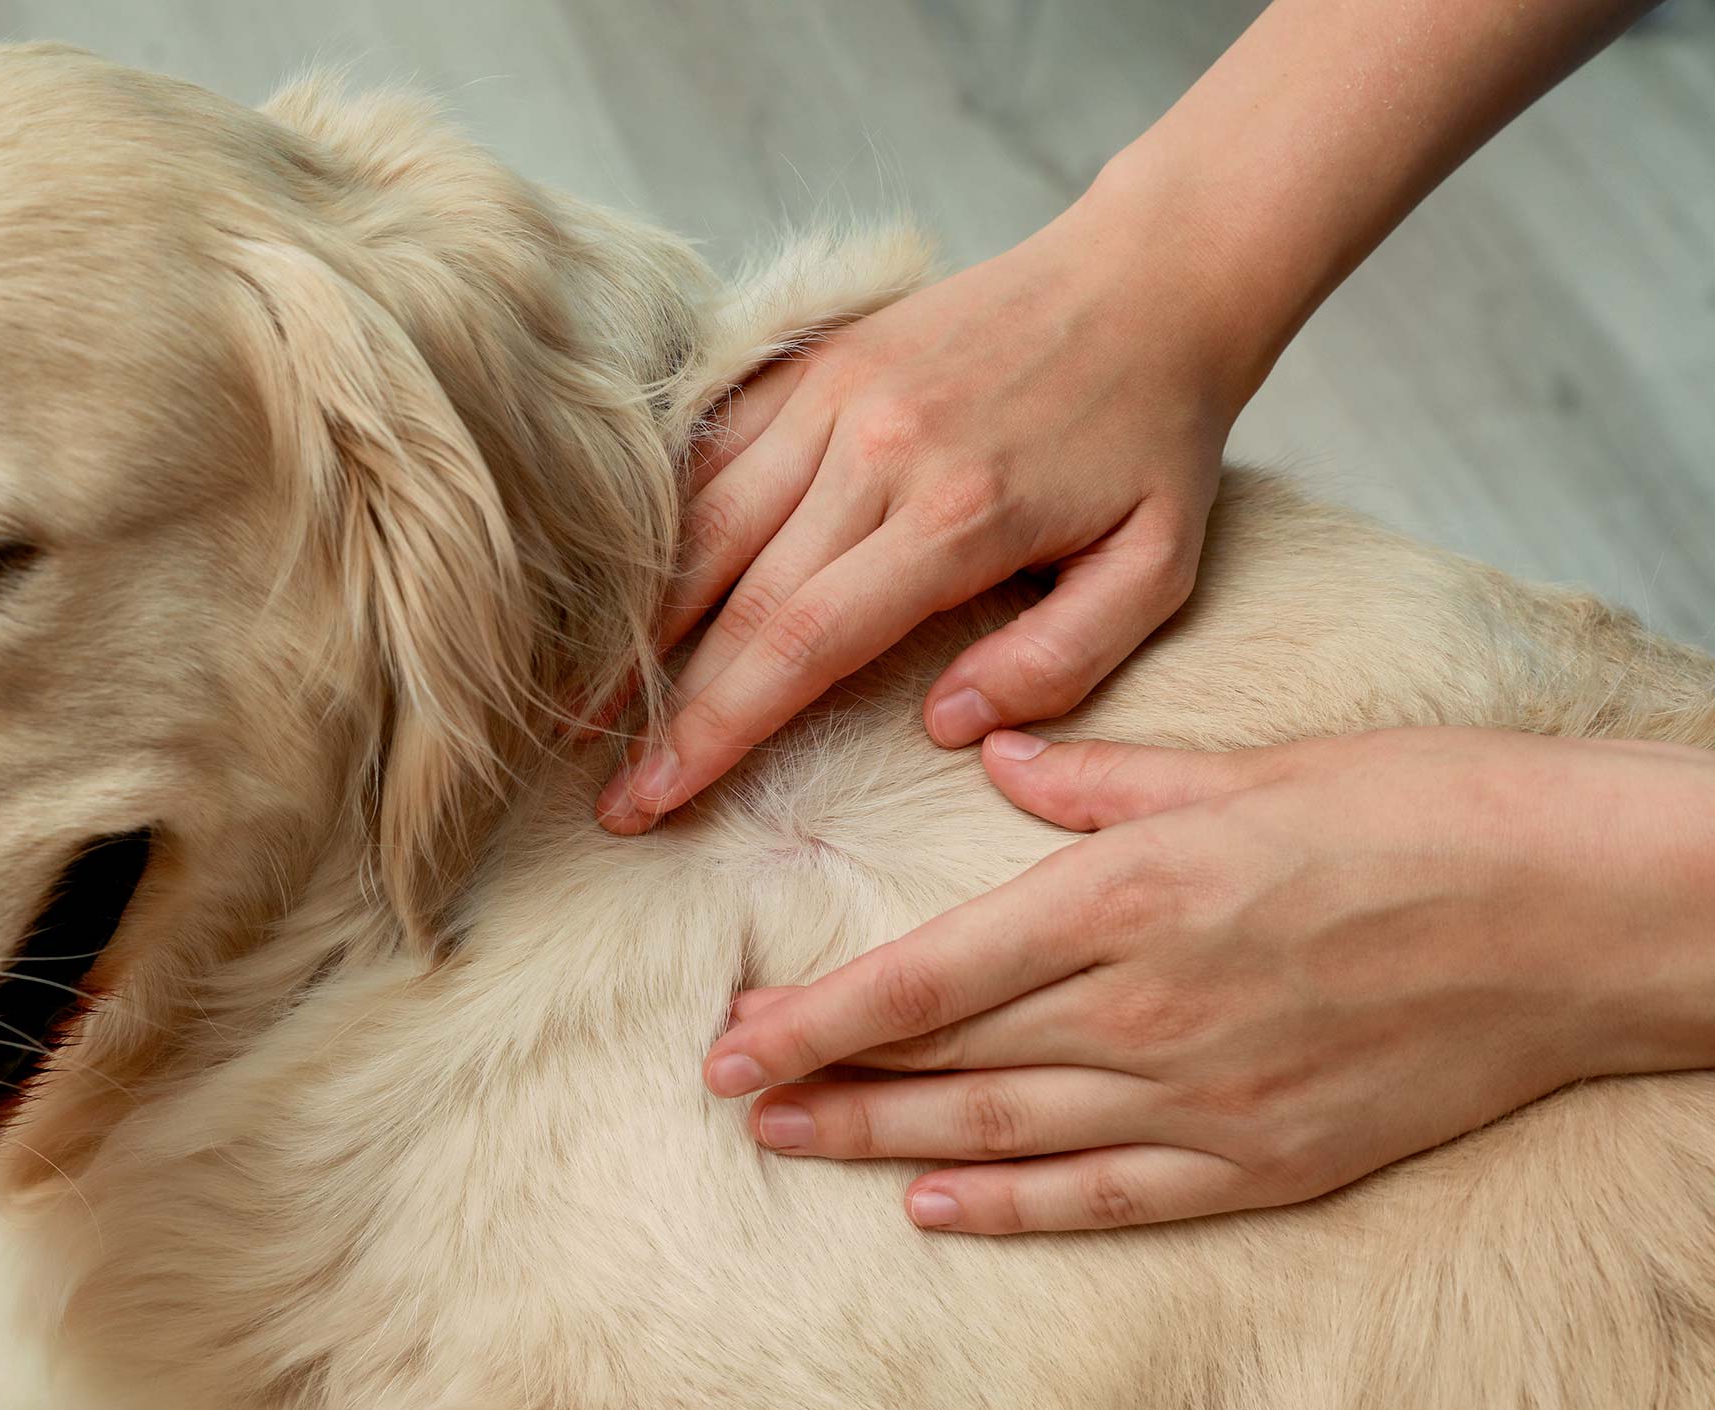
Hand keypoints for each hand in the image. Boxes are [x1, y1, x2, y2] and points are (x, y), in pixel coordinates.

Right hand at [596, 183, 1247, 834]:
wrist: (1148, 278)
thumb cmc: (1156, 439)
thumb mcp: (1158, 568)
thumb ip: (1060, 661)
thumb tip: (948, 727)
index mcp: (956, 514)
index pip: (801, 643)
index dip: (716, 730)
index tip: (655, 797)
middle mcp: (875, 449)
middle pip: (733, 598)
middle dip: (661, 707)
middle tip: (609, 793)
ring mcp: (834, 395)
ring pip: (703, 524)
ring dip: (637, 624)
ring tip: (584, 706)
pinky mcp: (815, 362)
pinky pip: (713, 453)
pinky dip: (663, 527)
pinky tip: (627, 594)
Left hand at [700, 727, 1714, 1232]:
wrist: (1582, 914)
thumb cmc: (1421, 812)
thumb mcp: (1246, 765)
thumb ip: (1099, 779)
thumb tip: (995, 755)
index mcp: (1129, 897)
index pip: (927, 975)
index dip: (816, 1017)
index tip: (728, 1040)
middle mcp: (1145, 1010)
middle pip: (945, 1058)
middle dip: (825, 1078)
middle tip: (730, 1094)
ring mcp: (1203, 1099)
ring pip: (1002, 1134)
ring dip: (884, 1142)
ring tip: (793, 1145)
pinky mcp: (1264, 1161)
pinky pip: (1108, 1197)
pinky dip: (1013, 1205)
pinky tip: (934, 1205)